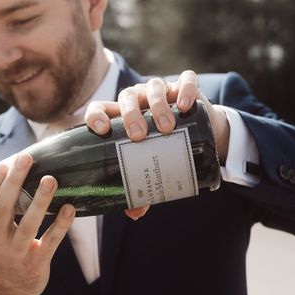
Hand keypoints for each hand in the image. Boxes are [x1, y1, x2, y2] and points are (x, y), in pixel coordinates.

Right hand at [0, 153, 74, 294]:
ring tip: (50, 179)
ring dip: (40, 201)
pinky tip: (69, 208)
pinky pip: (50, 242)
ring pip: (28, 226)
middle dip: (14, 183)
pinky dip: (61, 225)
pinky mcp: (36, 264)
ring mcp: (16, 255)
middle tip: (26, 159)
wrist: (8, 292)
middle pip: (2, 211)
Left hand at [84, 69, 229, 219]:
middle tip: (139, 136)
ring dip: (156, 105)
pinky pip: (185, 80)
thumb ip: (139, 186)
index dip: (95, 116)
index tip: (101, 130)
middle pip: (126, 97)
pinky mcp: (185, 87)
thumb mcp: (149, 165)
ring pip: (152, 87)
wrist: (198, 133)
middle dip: (130, 115)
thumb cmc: (162, 149)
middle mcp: (137, 99)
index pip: (99, 108)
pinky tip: (184, 105)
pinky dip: (184, 89)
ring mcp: (160, 90)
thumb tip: (134, 214)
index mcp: (119, 116)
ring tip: (165, 127)